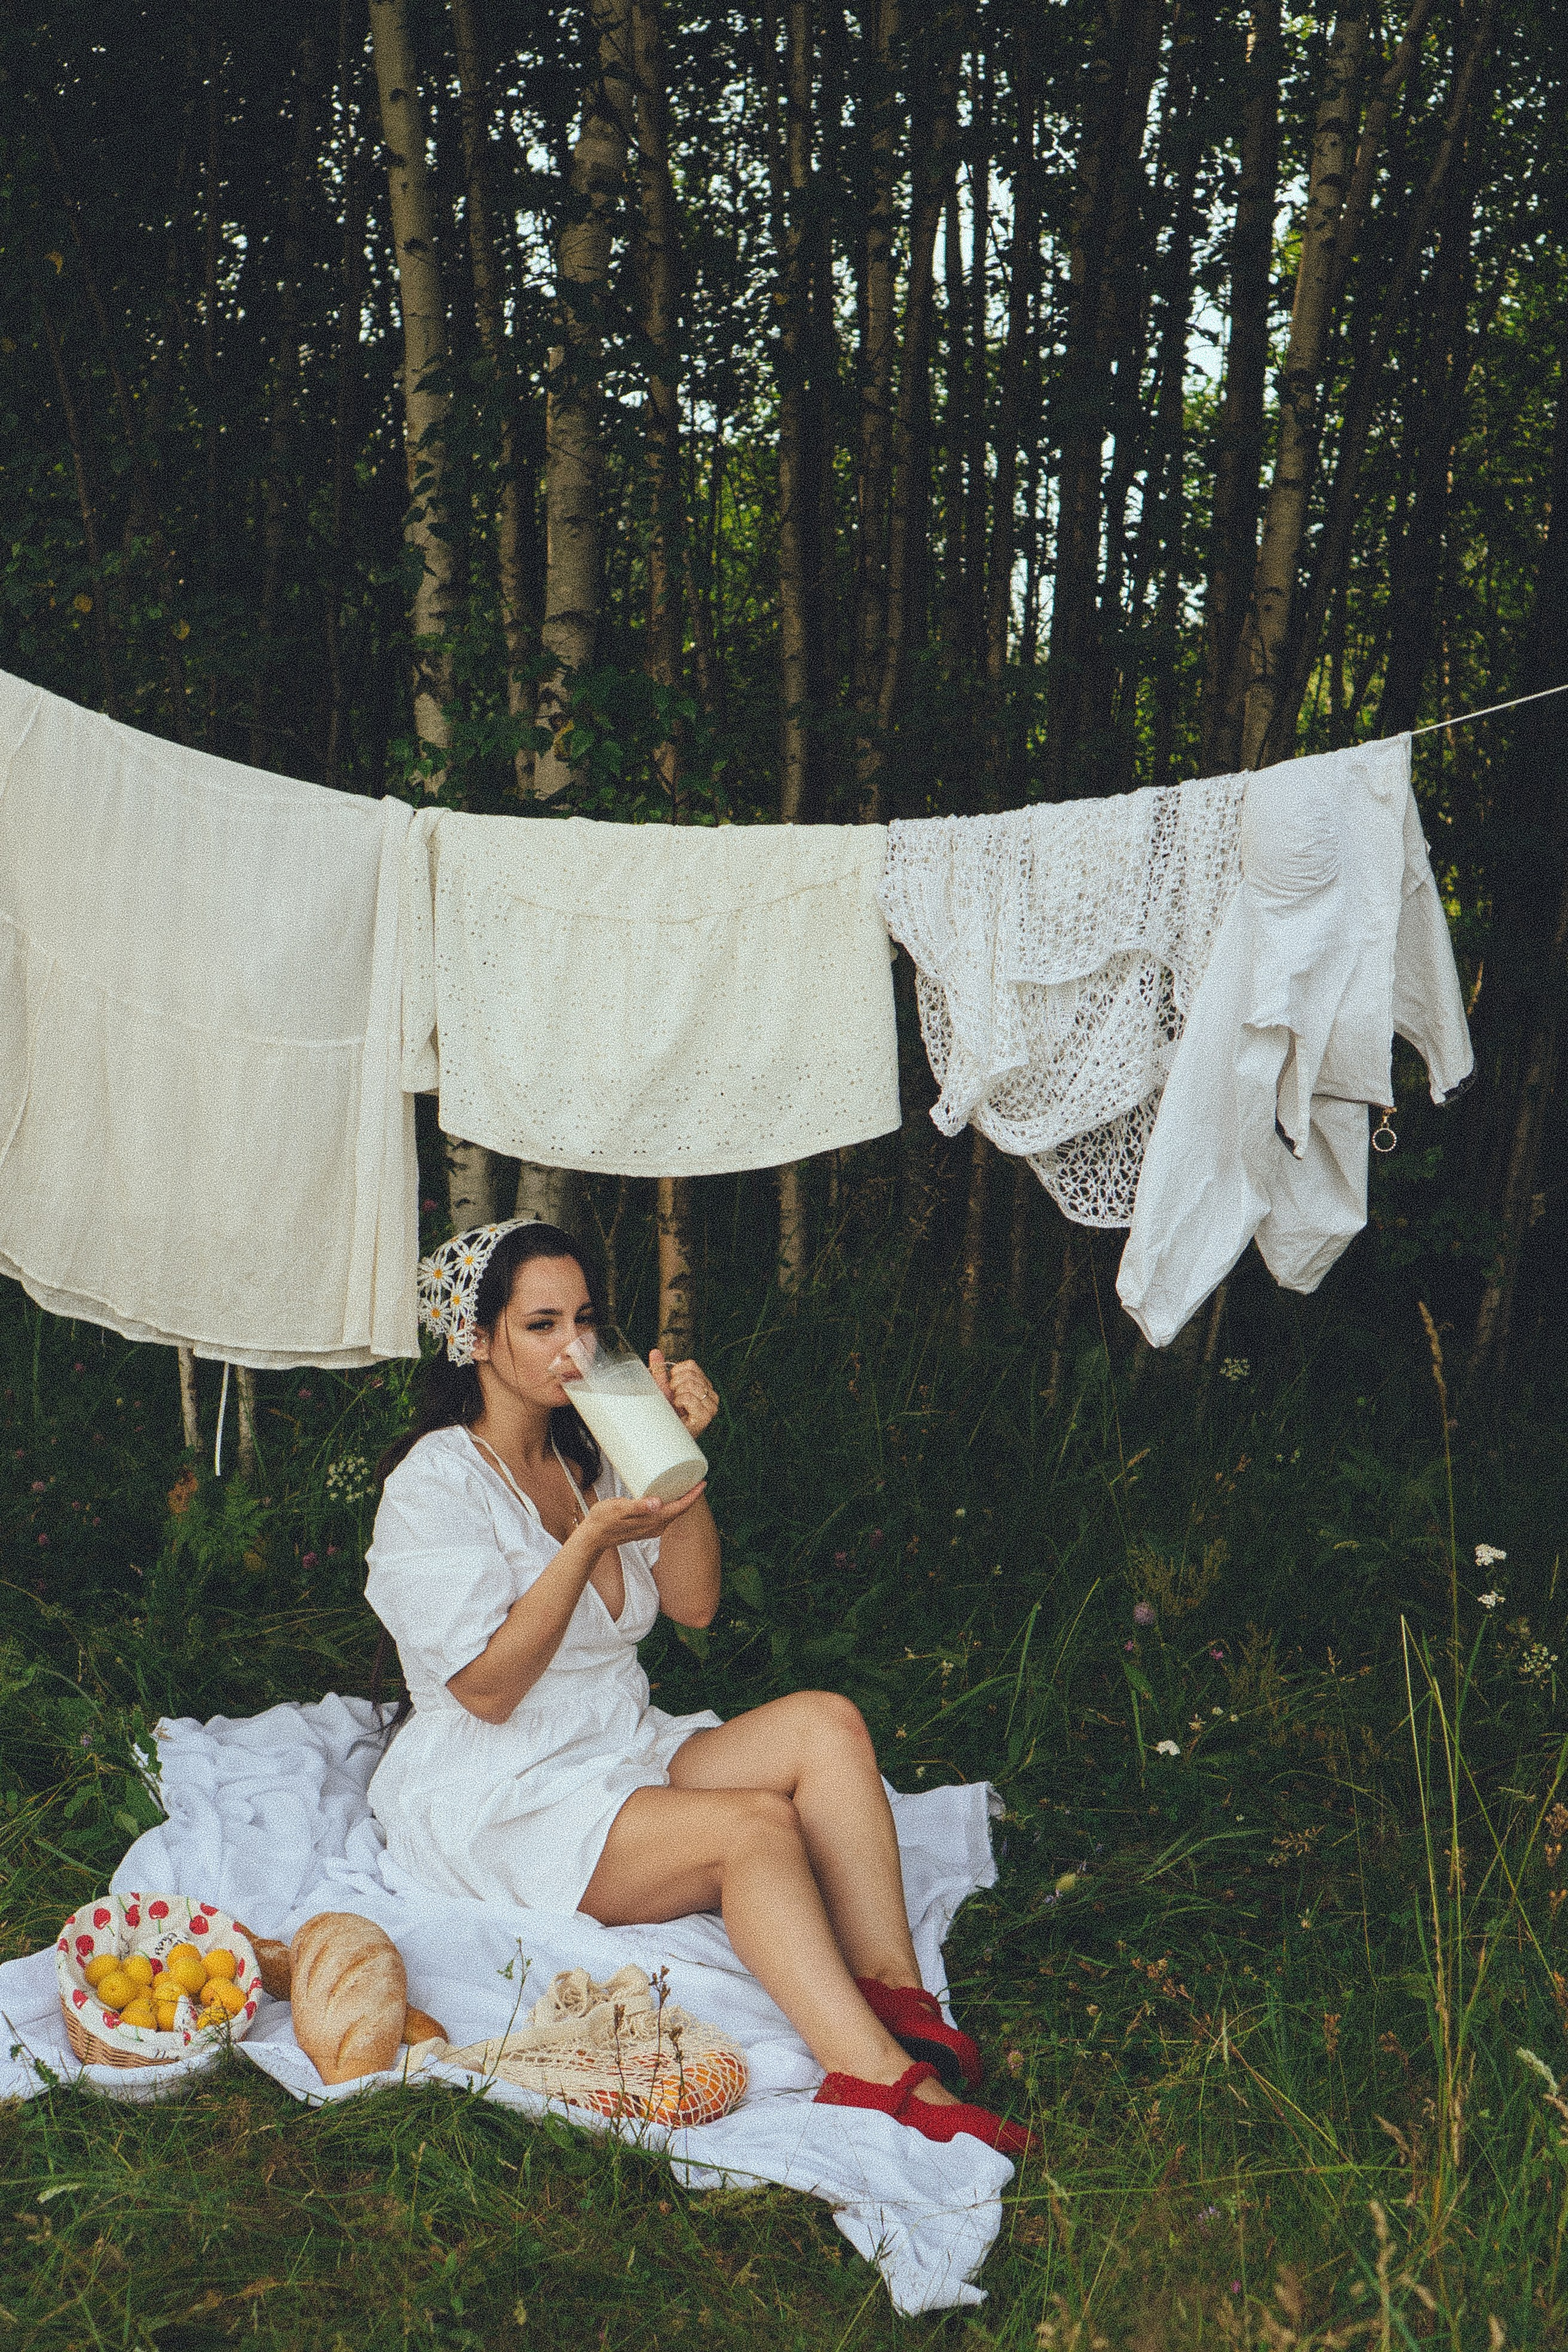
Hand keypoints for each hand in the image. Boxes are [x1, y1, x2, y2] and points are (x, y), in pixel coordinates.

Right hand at [580, 1482, 707, 1545]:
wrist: (593, 1537)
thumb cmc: (603, 1521)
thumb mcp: (618, 1509)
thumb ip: (638, 1507)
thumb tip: (657, 1503)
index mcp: (653, 1521)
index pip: (681, 1507)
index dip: (693, 1495)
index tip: (702, 1482)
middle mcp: (656, 1527)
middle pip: (680, 1510)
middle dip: (690, 1495)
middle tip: (696, 1477)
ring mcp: (652, 1528)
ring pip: (673, 1512)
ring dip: (681, 1499)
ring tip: (685, 1483)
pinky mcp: (646, 1527)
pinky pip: (665, 1515)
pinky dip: (671, 1504)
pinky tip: (667, 1495)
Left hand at [650, 1349, 719, 1435]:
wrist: (665, 1436)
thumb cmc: (666, 1414)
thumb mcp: (662, 1389)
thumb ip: (660, 1371)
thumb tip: (655, 1352)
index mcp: (703, 1385)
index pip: (691, 1365)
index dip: (675, 1373)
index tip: (672, 1387)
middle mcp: (710, 1394)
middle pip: (689, 1374)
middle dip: (675, 1385)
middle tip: (674, 1400)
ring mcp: (710, 1406)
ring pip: (690, 1385)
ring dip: (677, 1395)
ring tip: (677, 1406)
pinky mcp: (706, 1417)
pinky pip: (689, 1398)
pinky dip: (680, 1402)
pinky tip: (680, 1411)